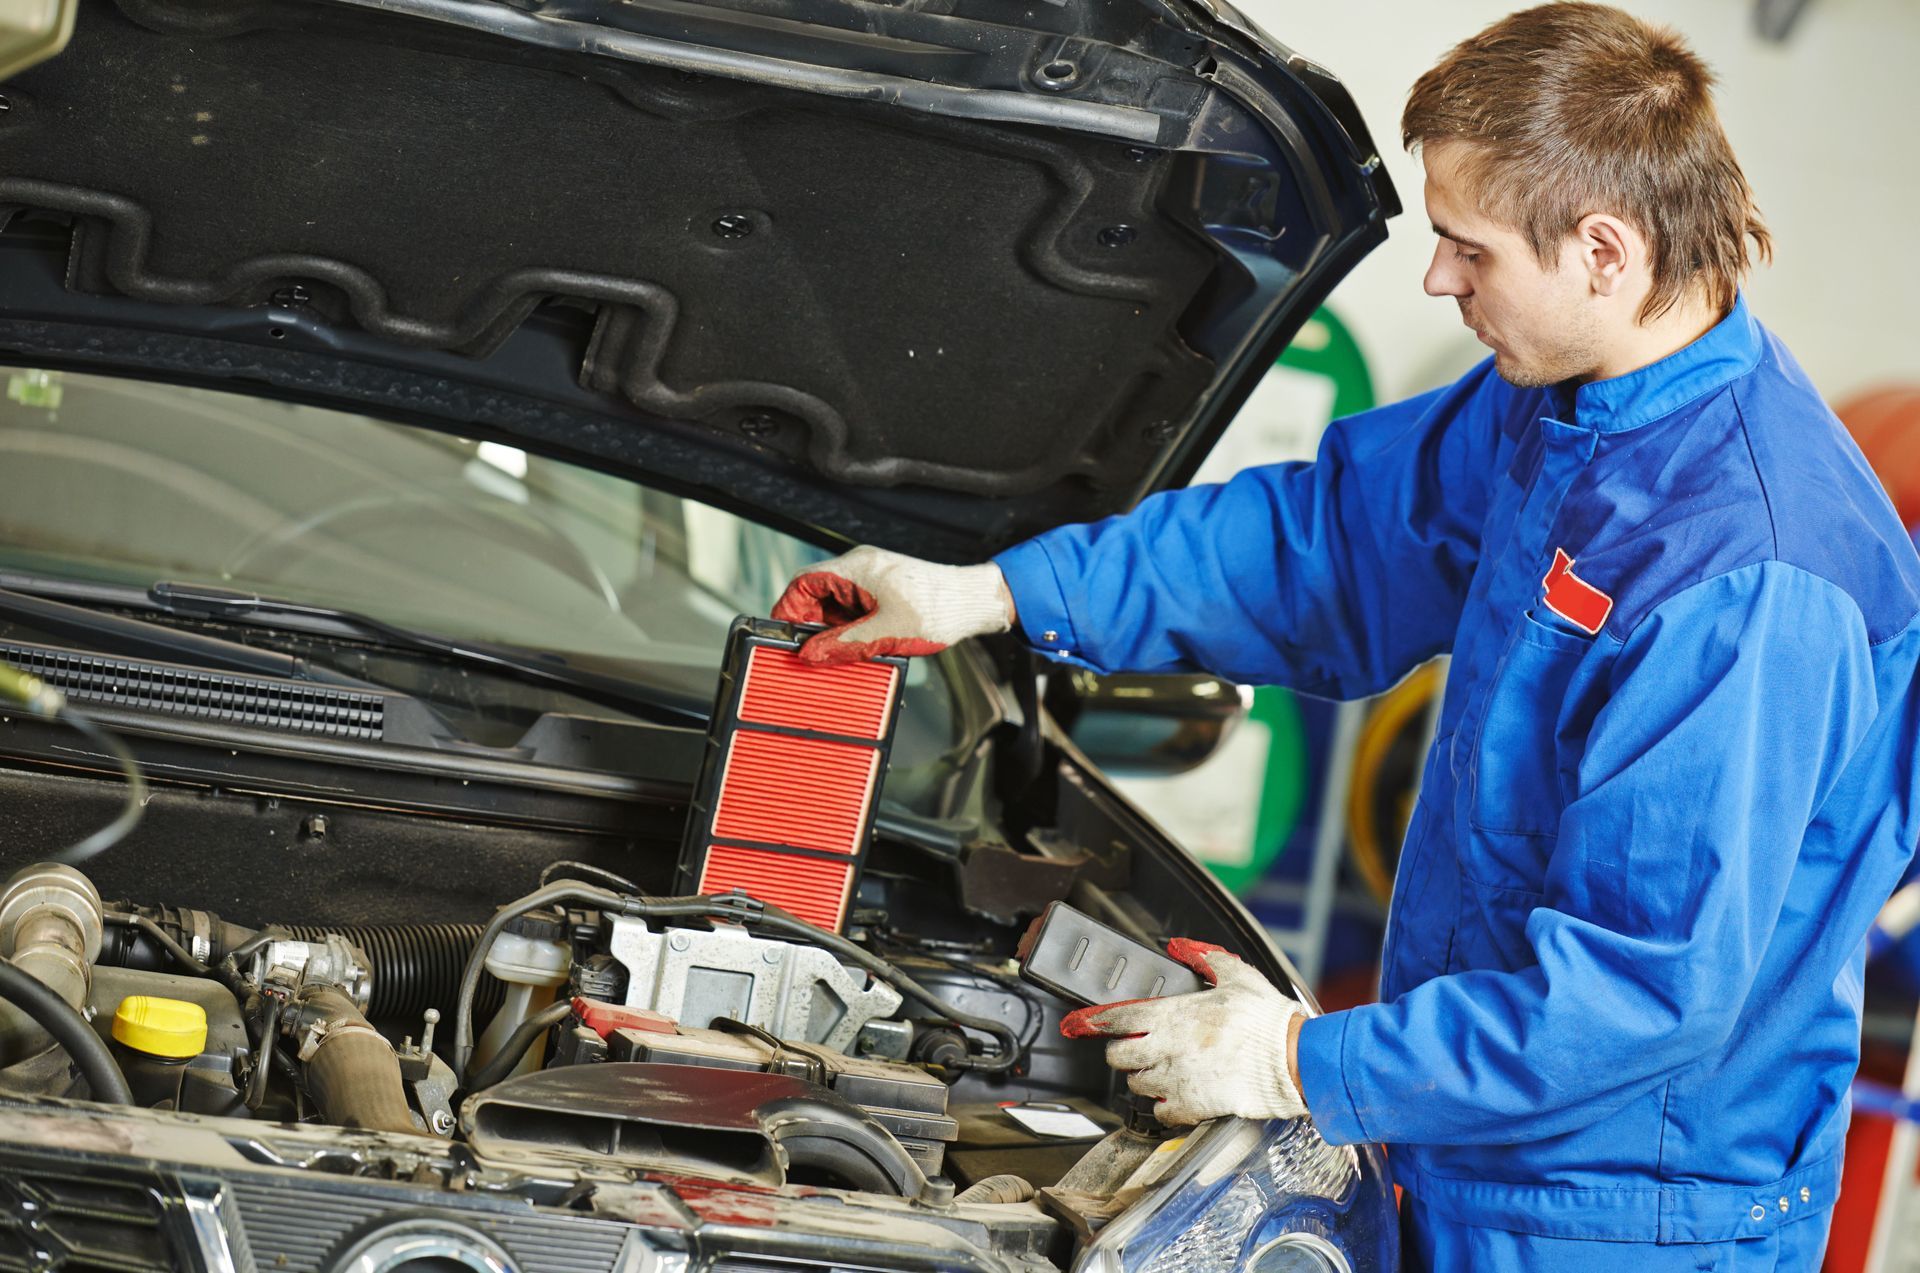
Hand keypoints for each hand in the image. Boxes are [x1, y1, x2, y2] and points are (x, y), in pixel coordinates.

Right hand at [772, 546, 1013, 666]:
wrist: (974, 602)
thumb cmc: (938, 609)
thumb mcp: (887, 634)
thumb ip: (845, 645)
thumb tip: (810, 654)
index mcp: (856, 568)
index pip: (803, 582)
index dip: (789, 609)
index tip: (786, 637)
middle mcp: (861, 566)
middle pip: (817, 593)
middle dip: (813, 625)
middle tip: (815, 653)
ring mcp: (873, 577)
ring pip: (837, 603)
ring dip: (835, 629)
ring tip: (845, 652)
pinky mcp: (884, 589)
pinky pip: (855, 607)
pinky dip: (852, 627)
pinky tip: (863, 645)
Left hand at [1060, 939, 1307, 1126]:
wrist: (1292, 1060)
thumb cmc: (1266, 1019)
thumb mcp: (1236, 975)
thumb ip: (1204, 957)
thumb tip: (1181, 946)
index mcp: (1172, 1016)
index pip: (1118, 1018)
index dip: (1094, 1021)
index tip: (1081, 1024)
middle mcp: (1167, 1049)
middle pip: (1118, 1057)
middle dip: (1121, 1052)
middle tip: (1135, 1048)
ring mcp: (1177, 1079)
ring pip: (1135, 1085)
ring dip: (1142, 1078)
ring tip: (1160, 1070)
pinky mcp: (1193, 1106)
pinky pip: (1160, 1111)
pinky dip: (1163, 1105)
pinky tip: (1175, 1095)